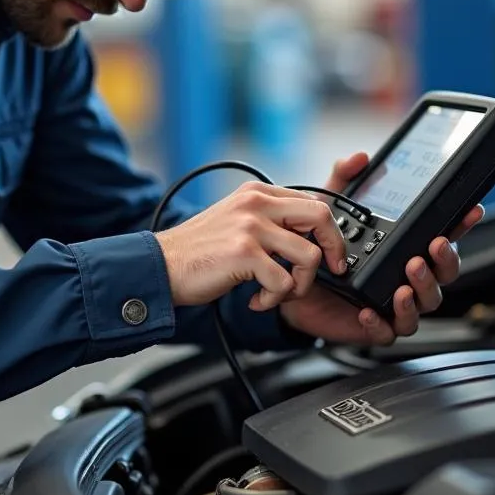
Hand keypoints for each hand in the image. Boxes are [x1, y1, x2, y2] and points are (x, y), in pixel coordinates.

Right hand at [154, 182, 345, 311]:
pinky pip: (284, 282)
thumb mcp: (236, 221)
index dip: (331, 231)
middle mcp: (256, 203)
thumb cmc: (198, 250)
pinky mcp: (244, 252)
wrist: (161, 266)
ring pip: (309, 256)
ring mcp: (251, 226)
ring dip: (299, 285)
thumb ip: (268, 220)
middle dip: (333, 250)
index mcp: (257, 193)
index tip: (333, 254)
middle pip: (321, 217)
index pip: (313, 201)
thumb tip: (308, 236)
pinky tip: (256, 300)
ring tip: (277, 293)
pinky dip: (274, 300)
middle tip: (332, 271)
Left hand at [279, 152, 484, 345]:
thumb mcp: (329, 209)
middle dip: (444, 261)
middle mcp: (405, 276)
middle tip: (432, 247)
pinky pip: (388, 331)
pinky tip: (369, 310)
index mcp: (404, 247)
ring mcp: (392, 302)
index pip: (443, 235)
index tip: (471, 211)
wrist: (291, 281)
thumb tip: (359, 158)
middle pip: (444, 274)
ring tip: (405, 280)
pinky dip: (382, 322)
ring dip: (421, 291)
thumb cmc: (319, 247)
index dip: (461, 224)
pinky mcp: (373, 325)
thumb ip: (343, 181)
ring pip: (425, 305)